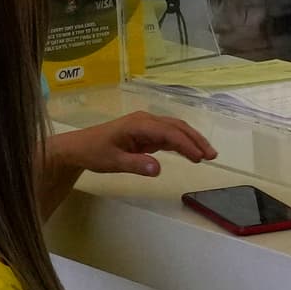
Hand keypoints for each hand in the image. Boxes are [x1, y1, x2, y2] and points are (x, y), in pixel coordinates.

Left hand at [48, 112, 216, 178]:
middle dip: (195, 140)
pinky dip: (181, 143)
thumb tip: (158, 169)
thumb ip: (136, 164)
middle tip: (211, 155)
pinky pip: (168, 136)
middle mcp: (145, 121)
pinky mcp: (145, 133)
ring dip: (191, 140)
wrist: (79, 147)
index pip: (169, 133)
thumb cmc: (94, 153)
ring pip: (175, 129)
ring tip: (207, 155)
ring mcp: (146, 126)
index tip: (200, 158)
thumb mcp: (113, 162)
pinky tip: (190, 153)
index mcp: (139, 124)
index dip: (186, 145)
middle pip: (177, 127)